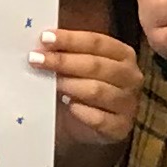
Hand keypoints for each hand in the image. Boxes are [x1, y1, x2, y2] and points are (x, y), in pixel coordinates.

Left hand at [35, 25, 142, 144]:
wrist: (92, 125)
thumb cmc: (85, 87)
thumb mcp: (81, 66)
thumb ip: (68, 53)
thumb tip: (42, 44)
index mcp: (123, 54)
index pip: (97, 42)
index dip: (70, 39)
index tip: (44, 38)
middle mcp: (130, 77)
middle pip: (95, 65)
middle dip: (63, 61)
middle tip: (36, 60)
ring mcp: (128, 103)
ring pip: (96, 90)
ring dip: (70, 85)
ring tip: (51, 83)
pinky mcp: (120, 127)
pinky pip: (99, 118)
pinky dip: (81, 111)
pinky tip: (68, 106)